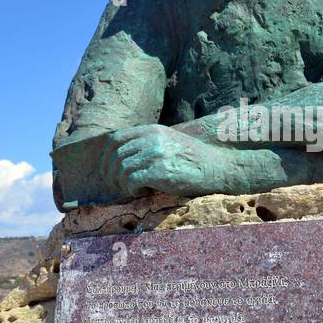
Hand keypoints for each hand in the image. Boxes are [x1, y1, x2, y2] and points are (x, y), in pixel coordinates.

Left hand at [101, 124, 233, 196]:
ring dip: (122, 182)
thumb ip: (149, 143)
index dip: (106, 154)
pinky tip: (140, 192)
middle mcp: (152, 139)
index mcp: (152, 130)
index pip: (116, 138)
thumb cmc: (194, 158)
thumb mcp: (169, 140)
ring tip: (131, 189)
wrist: (217, 168)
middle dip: (111, 172)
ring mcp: (156, 154)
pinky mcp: (161, 172)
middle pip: (116, 155)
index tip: (106, 167)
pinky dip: (131, 189)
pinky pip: (132, 180)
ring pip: (122, 169)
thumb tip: (124, 154)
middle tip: (114, 184)